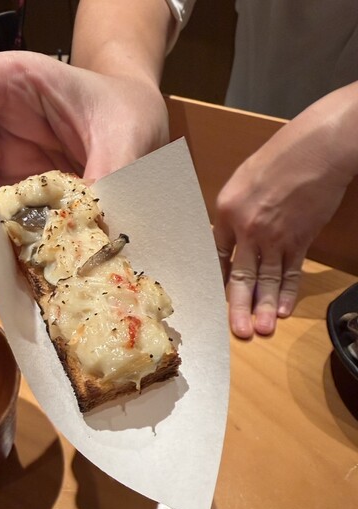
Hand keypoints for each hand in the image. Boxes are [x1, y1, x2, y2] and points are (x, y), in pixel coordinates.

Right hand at [0, 52, 168, 254]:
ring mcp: (1, 171)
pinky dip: (6, 257)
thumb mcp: (130, 134)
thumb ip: (110, 175)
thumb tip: (94, 240)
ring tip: (14, 269)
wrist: (141, 133)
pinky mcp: (15, 206)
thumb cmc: (129, 114)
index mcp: (11, 86)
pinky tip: (27, 274)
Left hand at [213, 92, 356, 338]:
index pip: (218, 254)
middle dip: (238, 306)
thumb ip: (235, 210)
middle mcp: (248, 229)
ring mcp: (275, 237)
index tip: (218, 295)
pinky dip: (288, 292)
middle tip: (238, 330)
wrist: (319, 149)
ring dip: (263, 307)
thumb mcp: (244, 179)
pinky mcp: (301, 240)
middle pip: (240, 275)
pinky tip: (283, 310)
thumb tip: (234, 234)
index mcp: (226, 211)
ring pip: (267, 279)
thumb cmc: (281, 155)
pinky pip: (292, 272)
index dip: (218, 277)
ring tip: (260, 330)